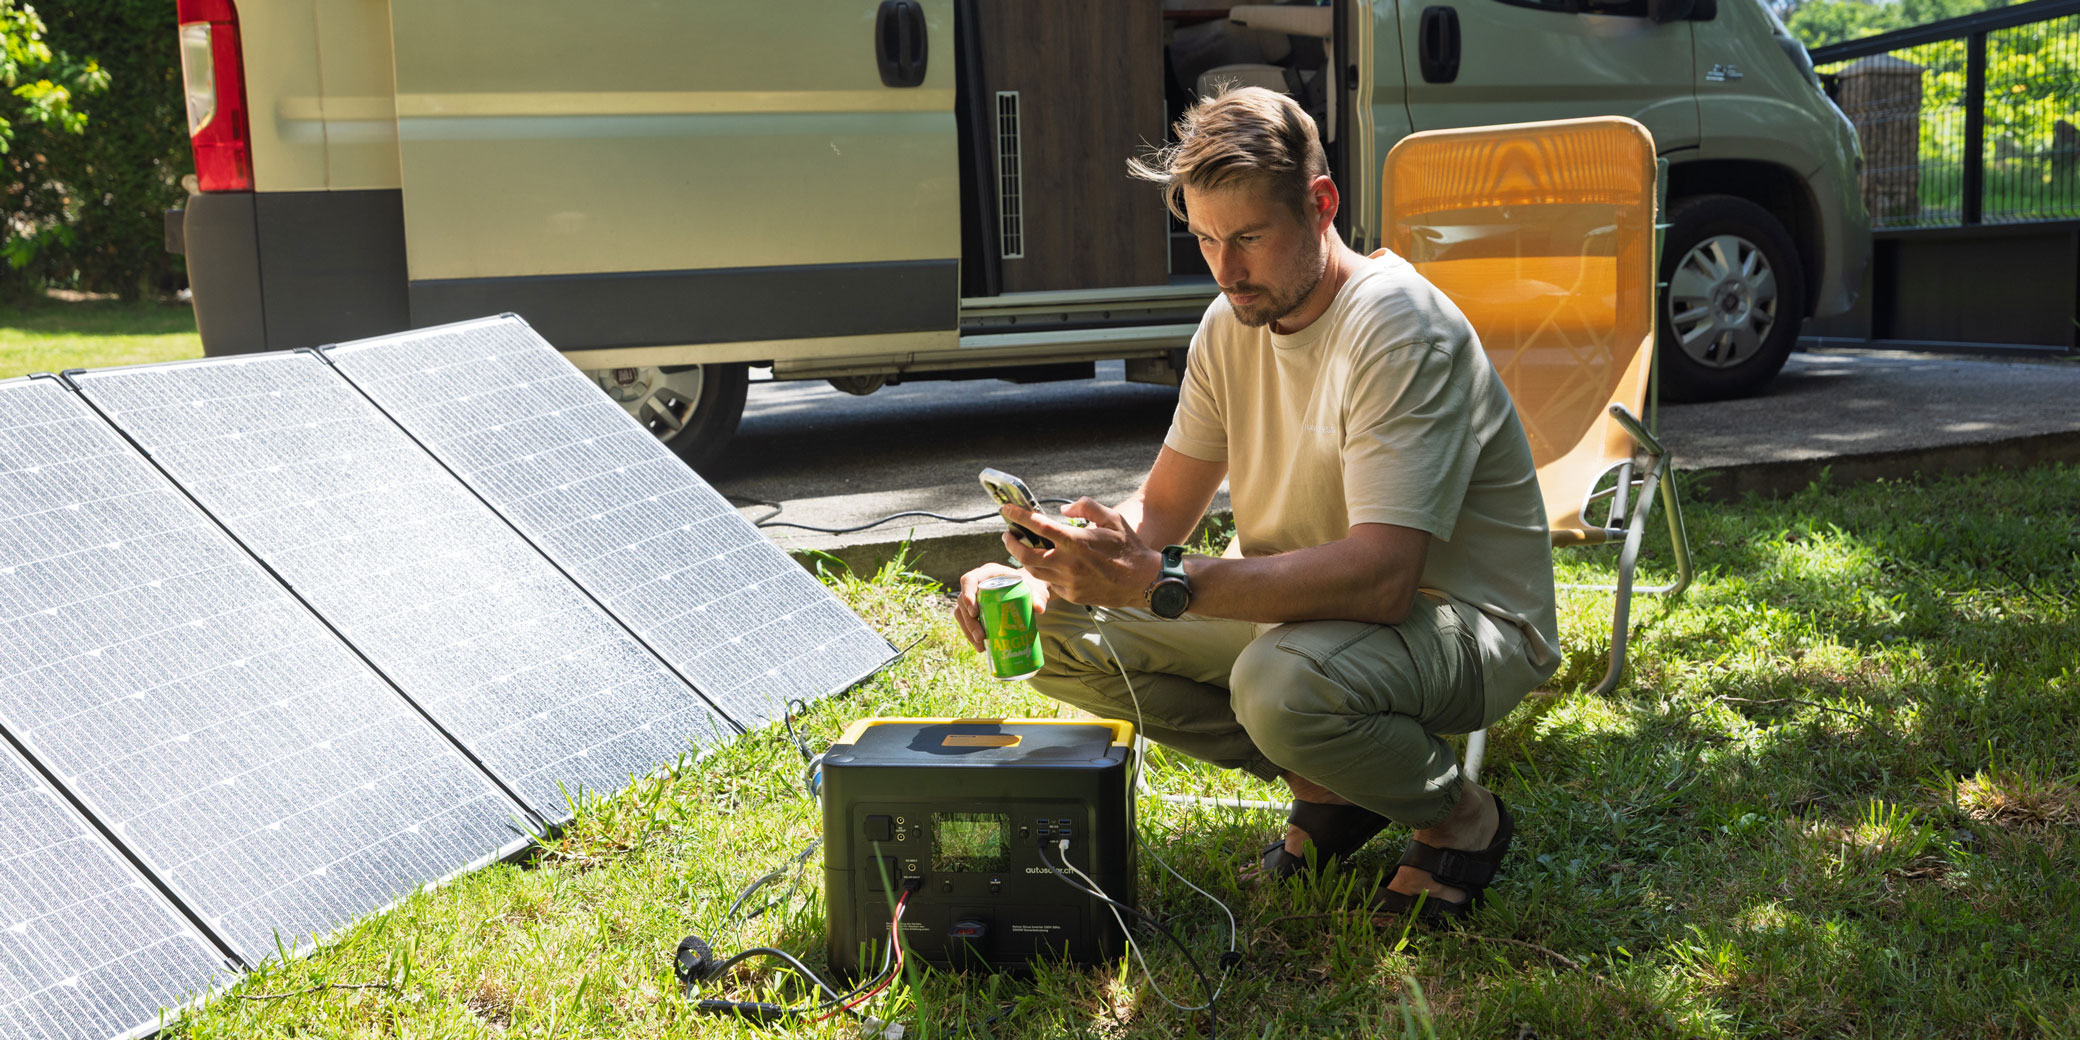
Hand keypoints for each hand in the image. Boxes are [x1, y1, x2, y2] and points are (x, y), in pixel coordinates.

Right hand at [954, 562, 1050, 651]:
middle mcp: (977, 583)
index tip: (974, 612)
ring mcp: (974, 597)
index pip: (969, 580)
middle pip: (963, 601)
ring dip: (968, 631)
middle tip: (981, 637)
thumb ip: (1039, 596)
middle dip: (969, 621)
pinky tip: (980, 647)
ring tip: (981, 646)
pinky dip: (971, 635)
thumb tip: (1039, 609)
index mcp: (988, 573)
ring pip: (961, 613)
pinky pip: (966, 622)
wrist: (1028, 592)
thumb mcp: (1036, 590)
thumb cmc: (1031, 587)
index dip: (967, 594)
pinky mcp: (975, 610)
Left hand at [1002, 498, 1163, 608]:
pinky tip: (1047, 564)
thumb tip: (1065, 509)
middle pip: (1025, 555)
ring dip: (1023, 559)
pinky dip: (1044, 572)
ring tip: (1022, 548)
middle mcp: (1068, 563)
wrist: (1143, 581)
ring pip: (1034, 572)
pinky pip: (1050, 583)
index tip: (1006, 509)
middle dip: (1011, 544)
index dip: (1019, 516)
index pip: (1038, 526)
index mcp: (1076, 541)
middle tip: (1008, 534)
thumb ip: (1086, 507)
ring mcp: (1069, 582)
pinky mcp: (1072, 596)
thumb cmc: (1129, 548)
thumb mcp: (1112, 518)